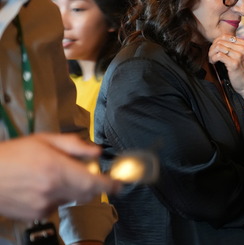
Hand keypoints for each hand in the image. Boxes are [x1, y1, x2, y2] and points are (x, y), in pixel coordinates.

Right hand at [0, 133, 119, 220]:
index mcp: (56, 169)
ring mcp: (44, 205)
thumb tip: (97, 152)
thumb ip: (74, 145)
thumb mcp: (45, 140)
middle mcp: (52, 190)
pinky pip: (58, 205)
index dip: (111, 184)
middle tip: (87, 172)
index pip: (94, 183)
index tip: (119, 182)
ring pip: (73, 199)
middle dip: (94, 184)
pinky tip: (43, 185)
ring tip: (54, 174)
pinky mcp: (37, 215)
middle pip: (88, 193)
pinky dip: (58, 196)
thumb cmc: (13, 155)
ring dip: (73, 189)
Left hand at [208, 34, 243, 98]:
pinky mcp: (234, 63)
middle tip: (211, 56)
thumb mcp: (239, 55)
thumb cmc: (241, 69)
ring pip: (218, 47)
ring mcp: (239, 55)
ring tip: (212, 60)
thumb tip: (216, 40)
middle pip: (220, 42)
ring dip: (211, 54)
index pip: (224, 36)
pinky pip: (218, 55)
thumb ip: (231, 47)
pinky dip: (213, 59)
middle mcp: (242, 48)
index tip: (214, 51)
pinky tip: (213, 62)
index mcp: (243, 43)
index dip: (216, 42)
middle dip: (212, 49)